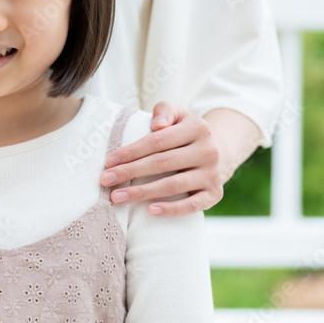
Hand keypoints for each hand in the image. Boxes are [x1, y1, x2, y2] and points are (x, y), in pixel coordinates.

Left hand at [100, 101, 222, 216]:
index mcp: (197, 128)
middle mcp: (208, 151)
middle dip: (130, 172)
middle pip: (162, 163)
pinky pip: (192, 205)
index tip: (109, 161)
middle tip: (105, 180)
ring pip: (173, 185)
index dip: (132, 151)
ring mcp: (212, 174)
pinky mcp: (215, 194)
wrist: (218, 153)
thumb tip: (157, 125)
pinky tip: (150, 211)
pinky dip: (171, 209)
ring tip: (117, 197)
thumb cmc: (185, 134)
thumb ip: (165, 112)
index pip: (158, 140)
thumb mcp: (178, 115)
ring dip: (142, 193)